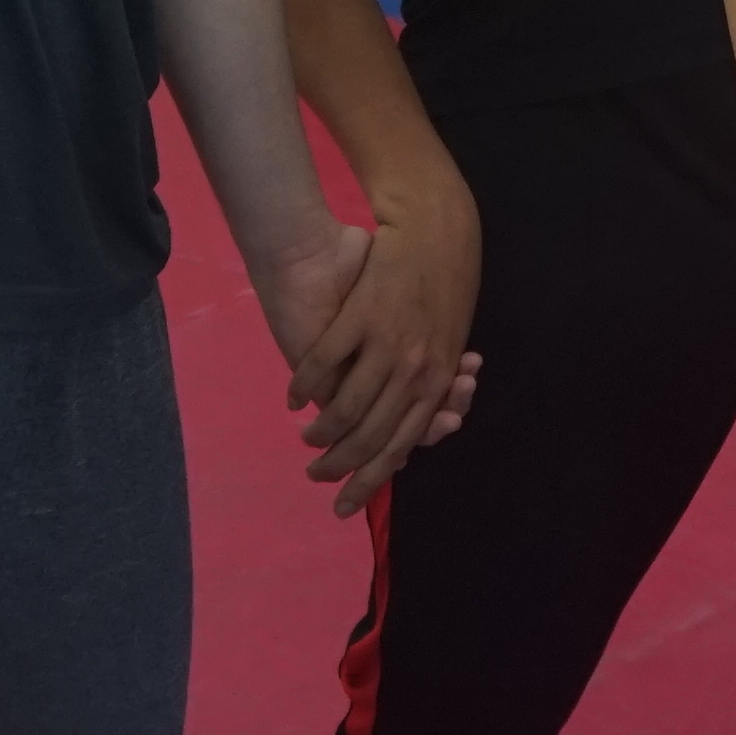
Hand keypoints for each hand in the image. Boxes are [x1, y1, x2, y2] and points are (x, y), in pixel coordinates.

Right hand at [257, 221, 480, 511]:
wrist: (434, 232)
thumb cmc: (440, 289)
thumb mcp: (442, 345)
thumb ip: (422, 389)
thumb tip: (405, 440)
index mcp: (435, 382)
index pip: (401, 446)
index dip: (372, 480)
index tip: (348, 502)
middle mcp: (414, 372)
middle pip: (372, 437)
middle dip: (341, 467)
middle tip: (316, 479)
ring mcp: (387, 345)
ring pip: (346, 406)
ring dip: (320, 431)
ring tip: (305, 440)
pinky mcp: (360, 317)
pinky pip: (323, 363)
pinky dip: (304, 386)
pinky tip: (293, 399)